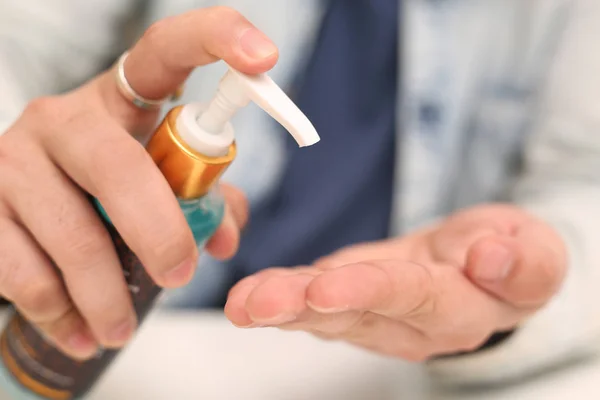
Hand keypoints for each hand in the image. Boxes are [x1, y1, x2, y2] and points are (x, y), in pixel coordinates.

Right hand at [0, 7, 269, 357]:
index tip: (265, 56)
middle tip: (179, 276)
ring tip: (120, 329)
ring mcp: (13, 158)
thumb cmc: (104, 193)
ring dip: (105, 294)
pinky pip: (23, 272)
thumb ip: (201, 203)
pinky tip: (79, 333)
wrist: (15, 212)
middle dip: (158, 232)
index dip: (217, 39)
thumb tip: (223, 239)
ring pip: (72, 233)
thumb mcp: (157, 185)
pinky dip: (58, 313)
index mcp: (121, 100)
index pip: (165, 49)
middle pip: (119, 166)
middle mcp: (63, 118)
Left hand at [225, 205, 566, 360]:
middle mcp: (409, 323)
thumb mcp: (539, 252)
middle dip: (302, 307)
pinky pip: (314, 300)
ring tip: (240, 302)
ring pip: (324, 314)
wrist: (481, 264)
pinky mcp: (350, 299)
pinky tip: (250, 293)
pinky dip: (283, 294)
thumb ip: (526, 263)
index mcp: (459, 308)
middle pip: (353, 315)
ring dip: (280, 306)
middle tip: (254, 303)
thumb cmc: (509, 255)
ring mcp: (374, 315)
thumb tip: (491, 258)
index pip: (411, 298)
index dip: (368, 291)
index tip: (326, 288)